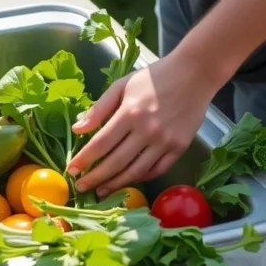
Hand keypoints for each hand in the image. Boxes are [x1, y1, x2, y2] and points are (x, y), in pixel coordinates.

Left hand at [66, 49, 224, 196]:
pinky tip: (128, 180)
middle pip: (116, 162)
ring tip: (101, 191)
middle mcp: (147, 130)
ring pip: (136, 171)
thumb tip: (77, 129)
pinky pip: (157, 170)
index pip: (101, 143)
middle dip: (95, 178)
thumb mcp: (121, 85)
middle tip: (81, 187)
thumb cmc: (153, 78)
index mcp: (130, 113)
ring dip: (116, 184)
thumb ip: (99, 109)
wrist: (194, 74)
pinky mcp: (180, 147)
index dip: (84, 160)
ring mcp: (165, 141)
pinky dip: (141, 178)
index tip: (71, 170)